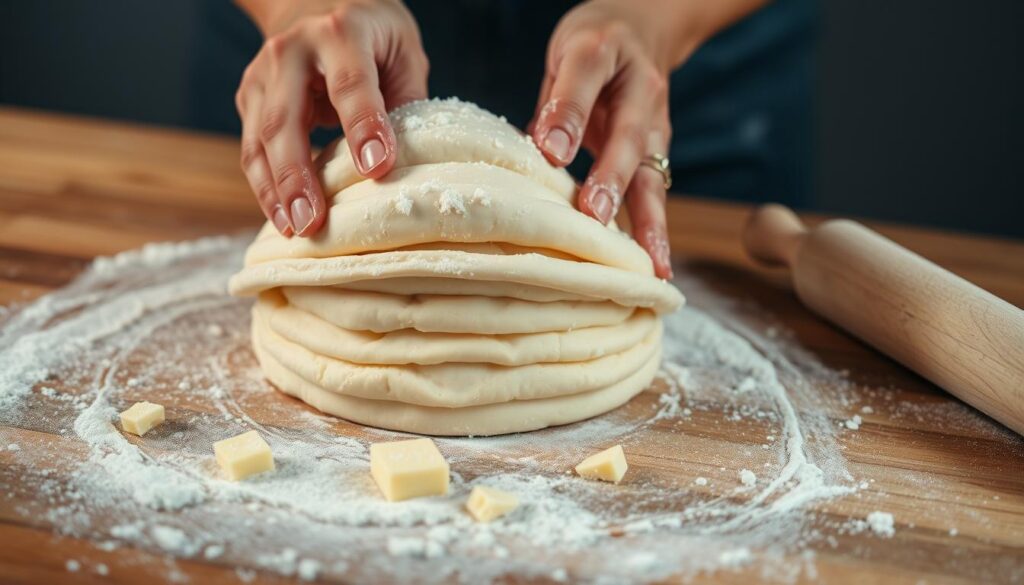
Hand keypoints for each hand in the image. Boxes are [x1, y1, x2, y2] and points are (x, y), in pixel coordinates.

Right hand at [235, 0, 428, 236]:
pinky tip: (282, 217)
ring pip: (259, 139)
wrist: (315, 1)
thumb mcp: (403, 52)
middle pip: (285, 117)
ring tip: (295, 230)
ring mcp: (262, 74)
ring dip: (274, 190)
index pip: (351, 84)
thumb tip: (408, 164)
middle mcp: (293, 50)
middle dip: (298, 174)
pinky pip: (252, 150)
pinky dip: (265, 187)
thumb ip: (406, 101)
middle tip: (313, 221)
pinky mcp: (249, 98)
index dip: (363, 127)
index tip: (377, 169)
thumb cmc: (373, 36)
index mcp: (341, 31)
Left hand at [531, 0, 763, 277]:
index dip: (571, 116)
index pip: (587, 83)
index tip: (553, 152)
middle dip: (614, 182)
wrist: (643, 33)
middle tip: (597, 217)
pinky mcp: (654, 158)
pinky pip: (651, 194)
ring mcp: (654, 133)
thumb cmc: (597, 45)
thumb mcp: (571, 53)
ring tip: (653, 267)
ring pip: (652, 180)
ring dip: (652, 223)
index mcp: (610, 60)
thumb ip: (559, 99)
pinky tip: (647, 266)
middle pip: (631, 143)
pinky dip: (650, 229)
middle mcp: (642, 100)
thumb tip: (546, 148)